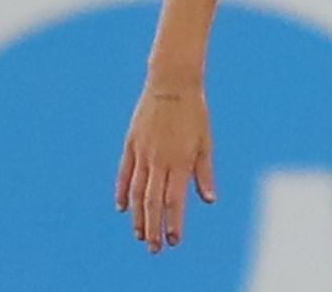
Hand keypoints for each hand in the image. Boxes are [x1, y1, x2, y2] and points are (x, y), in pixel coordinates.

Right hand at [115, 80, 214, 253]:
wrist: (172, 83)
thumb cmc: (194, 113)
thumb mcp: (205, 142)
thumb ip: (204, 173)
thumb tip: (209, 200)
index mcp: (180, 161)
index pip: (175, 201)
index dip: (173, 222)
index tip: (173, 240)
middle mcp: (159, 160)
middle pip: (153, 202)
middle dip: (154, 228)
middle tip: (154, 248)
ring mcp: (143, 153)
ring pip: (137, 192)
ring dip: (138, 216)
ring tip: (140, 235)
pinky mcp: (131, 144)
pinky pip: (124, 173)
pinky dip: (122, 192)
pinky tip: (122, 208)